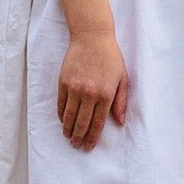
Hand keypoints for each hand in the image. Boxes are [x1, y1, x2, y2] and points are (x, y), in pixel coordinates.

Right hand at [57, 30, 128, 150]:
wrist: (92, 37)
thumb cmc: (110, 57)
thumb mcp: (122, 78)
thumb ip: (121, 101)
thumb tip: (120, 122)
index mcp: (106, 95)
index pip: (97, 123)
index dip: (92, 138)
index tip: (89, 146)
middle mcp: (89, 94)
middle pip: (82, 123)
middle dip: (79, 137)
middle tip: (77, 145)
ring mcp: (75, 88)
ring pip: (69, 116)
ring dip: (68, 129)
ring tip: (68, 137)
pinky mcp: (63, 82)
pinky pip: (60, 104)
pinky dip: (61, 115)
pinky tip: (63, 121)